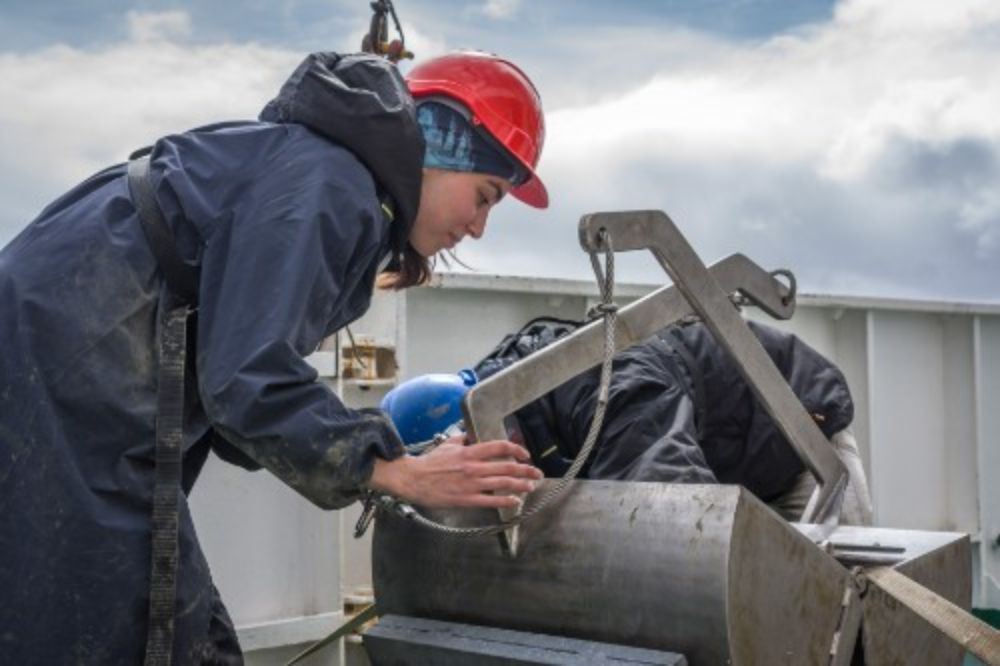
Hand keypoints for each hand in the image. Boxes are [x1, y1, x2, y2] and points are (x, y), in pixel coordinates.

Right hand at [367, 436, 542, 508]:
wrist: (413, 479)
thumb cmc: (430, 462)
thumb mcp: (449, 444)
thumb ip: (465, 439)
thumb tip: (475, 436)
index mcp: (469, 452)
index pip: (499, 447)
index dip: (516, 449)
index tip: (524, 453)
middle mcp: (473, 467)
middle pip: (507, 467)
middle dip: (526, 470)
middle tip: (536, 472)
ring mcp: (471, 484)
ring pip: (502, 484)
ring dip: (521, 485)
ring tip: (531, 485)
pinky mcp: (466, 499)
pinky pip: (491, 501)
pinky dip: (506, 501)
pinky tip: (515, 501)